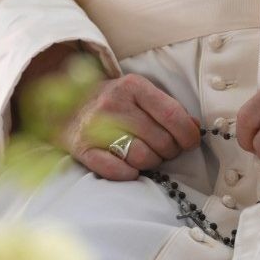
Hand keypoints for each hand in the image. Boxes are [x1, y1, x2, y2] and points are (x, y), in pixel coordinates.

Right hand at [63, 74, 199, 180]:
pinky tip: (130, 167)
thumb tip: (195, 128)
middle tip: (164, 149)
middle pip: (160, 140)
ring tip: (146, 155)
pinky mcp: (83, 150)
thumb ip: (169, 109)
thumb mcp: (140, 95)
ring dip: (151, 162)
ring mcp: (96, 127)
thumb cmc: (113, 103)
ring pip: (143, 158)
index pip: (172, 115)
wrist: (65, 106)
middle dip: (169, 150)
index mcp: (132, 86)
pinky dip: (129, 173)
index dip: (188, 134)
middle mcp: (113, 104)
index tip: (190, 142)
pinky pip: (117, 171)